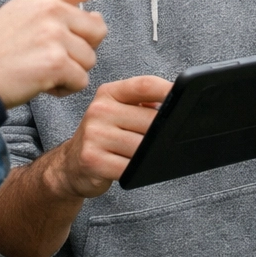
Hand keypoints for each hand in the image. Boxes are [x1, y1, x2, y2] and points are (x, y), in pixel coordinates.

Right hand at [0, 0, 155, 106]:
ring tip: (38, 72)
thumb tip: (98, 21)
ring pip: (90, 59)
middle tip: (50, 59)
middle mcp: (50, 9)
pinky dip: (64, 89)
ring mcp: (53, 33)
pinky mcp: (55, 61)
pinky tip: (40, 85)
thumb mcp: (21, 18)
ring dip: (70, 73)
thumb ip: (58, 14)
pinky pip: (80, 80)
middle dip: (82, 50)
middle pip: (97, 31)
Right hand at [46, 75, 172, 198]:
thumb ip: (144, 105)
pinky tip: (138, 169)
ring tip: (150, 156)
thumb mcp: (117, 112)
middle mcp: (99, 110)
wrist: (70, 165)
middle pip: (149, 120)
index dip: (168, 90)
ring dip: (151, 155)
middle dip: (162, 133)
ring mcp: (95, 135)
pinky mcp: (93, 160)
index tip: (186, 97)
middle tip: (168, 140)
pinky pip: (129, 167)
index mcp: (109, 93)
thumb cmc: (102, 137)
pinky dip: (139, 171)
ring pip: (142, 146)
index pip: (144, 85)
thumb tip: (177, 107)